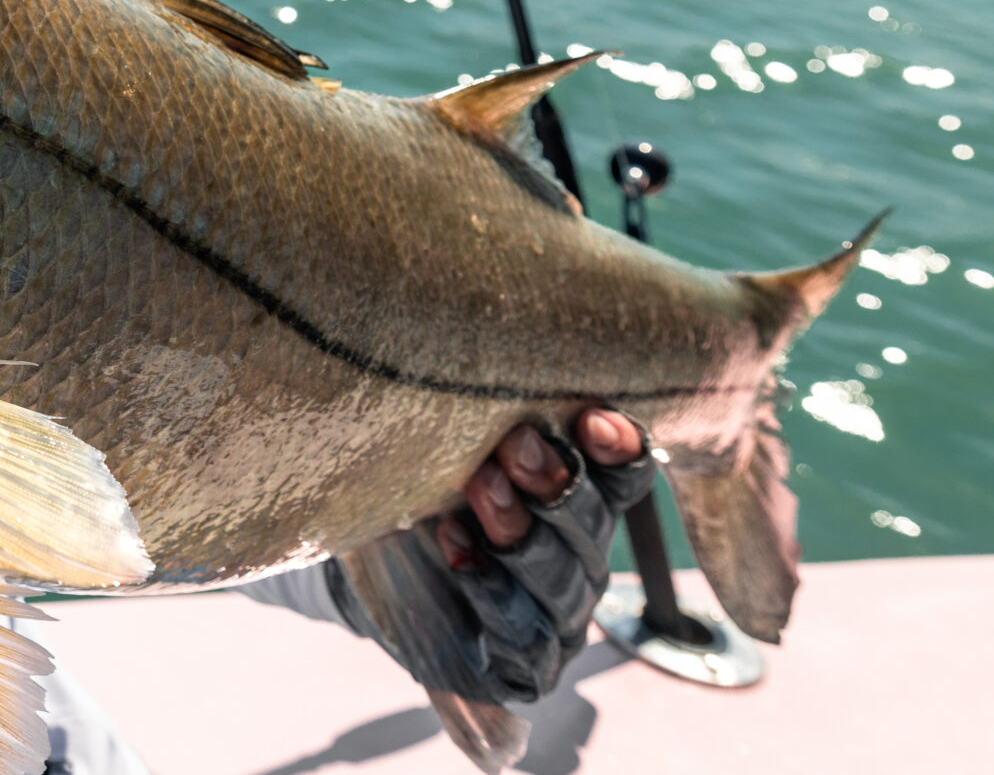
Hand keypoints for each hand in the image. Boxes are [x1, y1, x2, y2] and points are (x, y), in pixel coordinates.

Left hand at [323, 407, 656, 705]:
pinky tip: (459, 556)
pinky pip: (524, 640)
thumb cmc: (416, 480)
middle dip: (554, 486)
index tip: (591, 418)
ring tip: (477, 495)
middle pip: (590, 525)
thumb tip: (490, 330)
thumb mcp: (440, 435)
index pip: (625, 475)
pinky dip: (492, 595)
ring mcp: (554, 615)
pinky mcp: (521, 664)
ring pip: (562, 583)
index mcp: (580, 496)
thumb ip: (474, 404)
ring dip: (521, 536)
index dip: (621, 451)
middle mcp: (579, 556)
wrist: (368, 562)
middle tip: (511, 447)